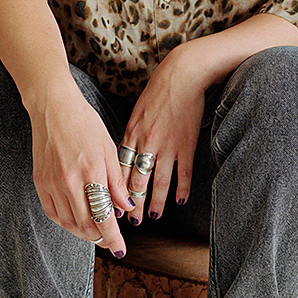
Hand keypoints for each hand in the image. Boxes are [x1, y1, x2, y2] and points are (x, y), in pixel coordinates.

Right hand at [29, 78, 133, 255]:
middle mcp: (70, 182)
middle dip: (100, 239)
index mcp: (92, 173)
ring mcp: (52, 184)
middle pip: (86, 226)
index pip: (104, 218)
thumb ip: (117, 183)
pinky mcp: (40, 182)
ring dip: (84, 233)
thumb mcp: (108, 150)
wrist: (53, 108)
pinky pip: (53, 213)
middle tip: (110, 242)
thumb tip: (125, 208)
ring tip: (96, 233)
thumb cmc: (85, 124)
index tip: (121, 250)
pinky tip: (76, 221)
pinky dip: (66, 223)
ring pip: (69, 224)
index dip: (113, 238)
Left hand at [120, 44, 209, 219]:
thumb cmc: (158, 92)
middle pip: (136, 180)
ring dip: (155, 201)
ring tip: (152, 216)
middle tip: (129, 221)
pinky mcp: (186, 144)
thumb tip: (125, 156)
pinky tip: (181, 201)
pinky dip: (182, 189)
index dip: (115, 189)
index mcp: (132, 134)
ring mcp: (168, 145)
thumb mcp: (137, 112)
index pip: (120, 169)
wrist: (183, 75)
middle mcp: (147, 143)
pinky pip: (183, 173)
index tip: (110, 204)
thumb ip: (131, 135)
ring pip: (159, 181)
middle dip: (132, 203)